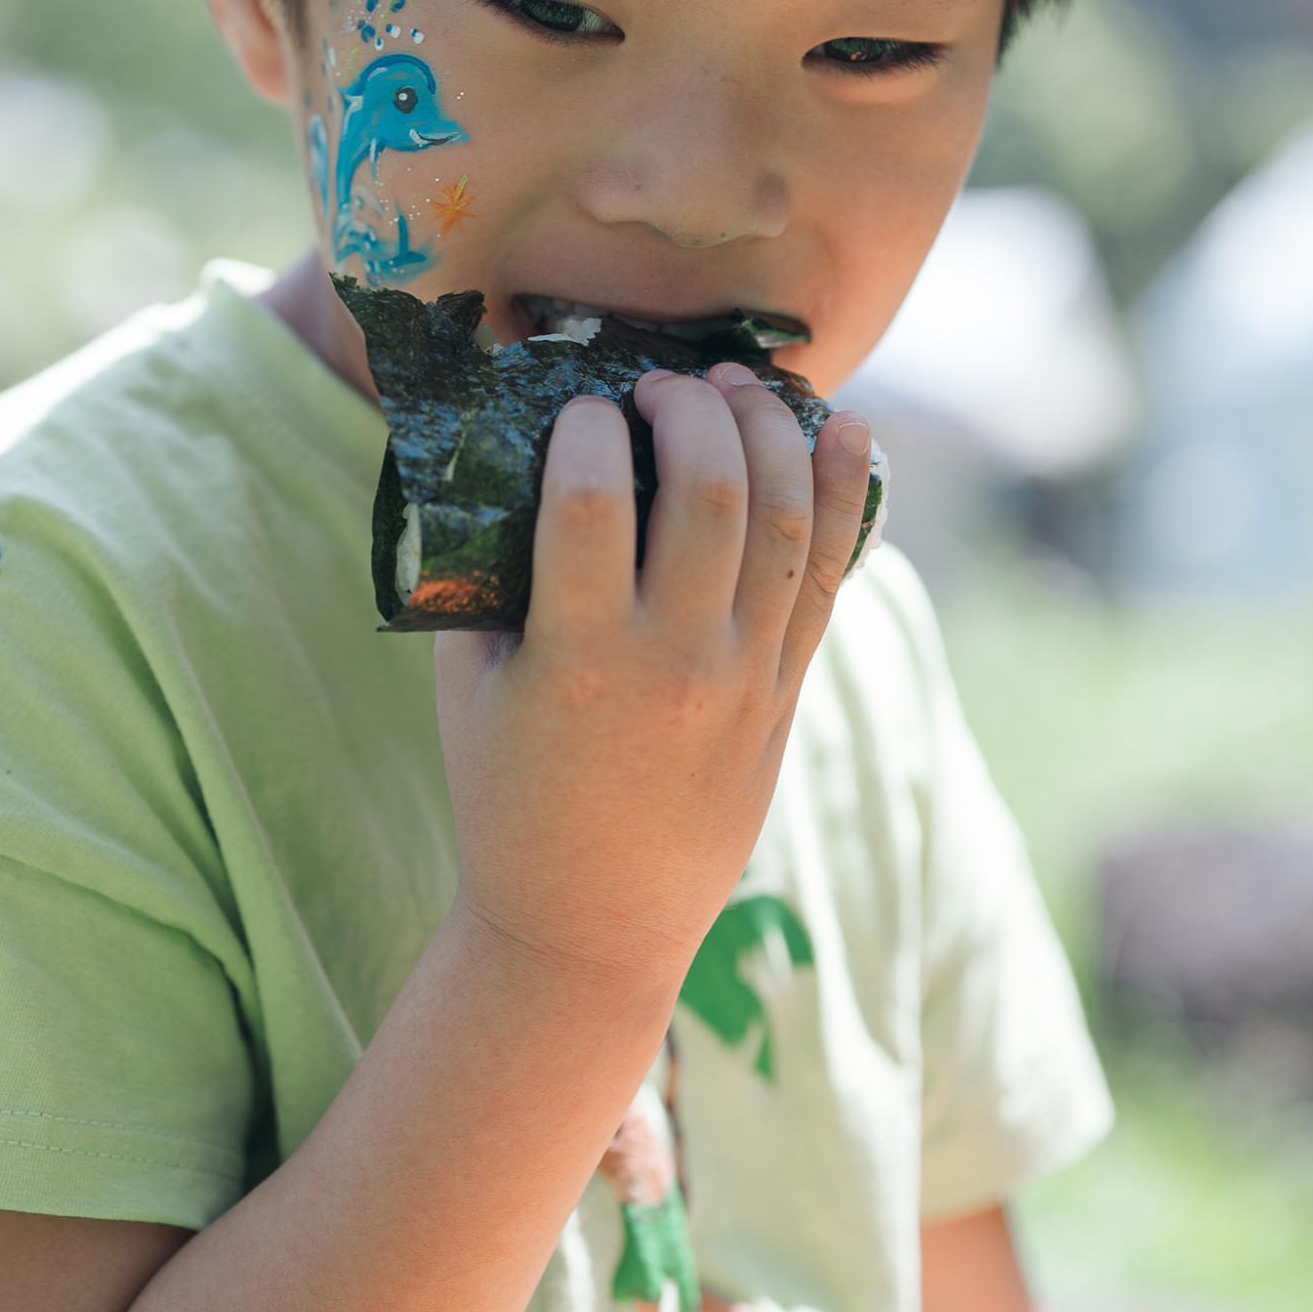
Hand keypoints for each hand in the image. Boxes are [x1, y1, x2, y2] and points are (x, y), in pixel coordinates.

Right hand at [435, 363, 873, 997]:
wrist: (591, 923)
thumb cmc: (509, 798)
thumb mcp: (468, 686)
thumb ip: (489, 579)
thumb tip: (509, 462)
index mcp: (577, 658)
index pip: (592, 499)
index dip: (588, 428)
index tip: (581, 410)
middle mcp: (674, 663)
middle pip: (711, 488)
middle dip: (692, 407)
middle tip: (664, 388)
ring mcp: (743, 679)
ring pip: (785, 520)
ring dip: (768, 430)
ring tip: (737, 389)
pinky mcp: (786, 695)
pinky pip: (832, 576)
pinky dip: (844, 492)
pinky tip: (842, 427)